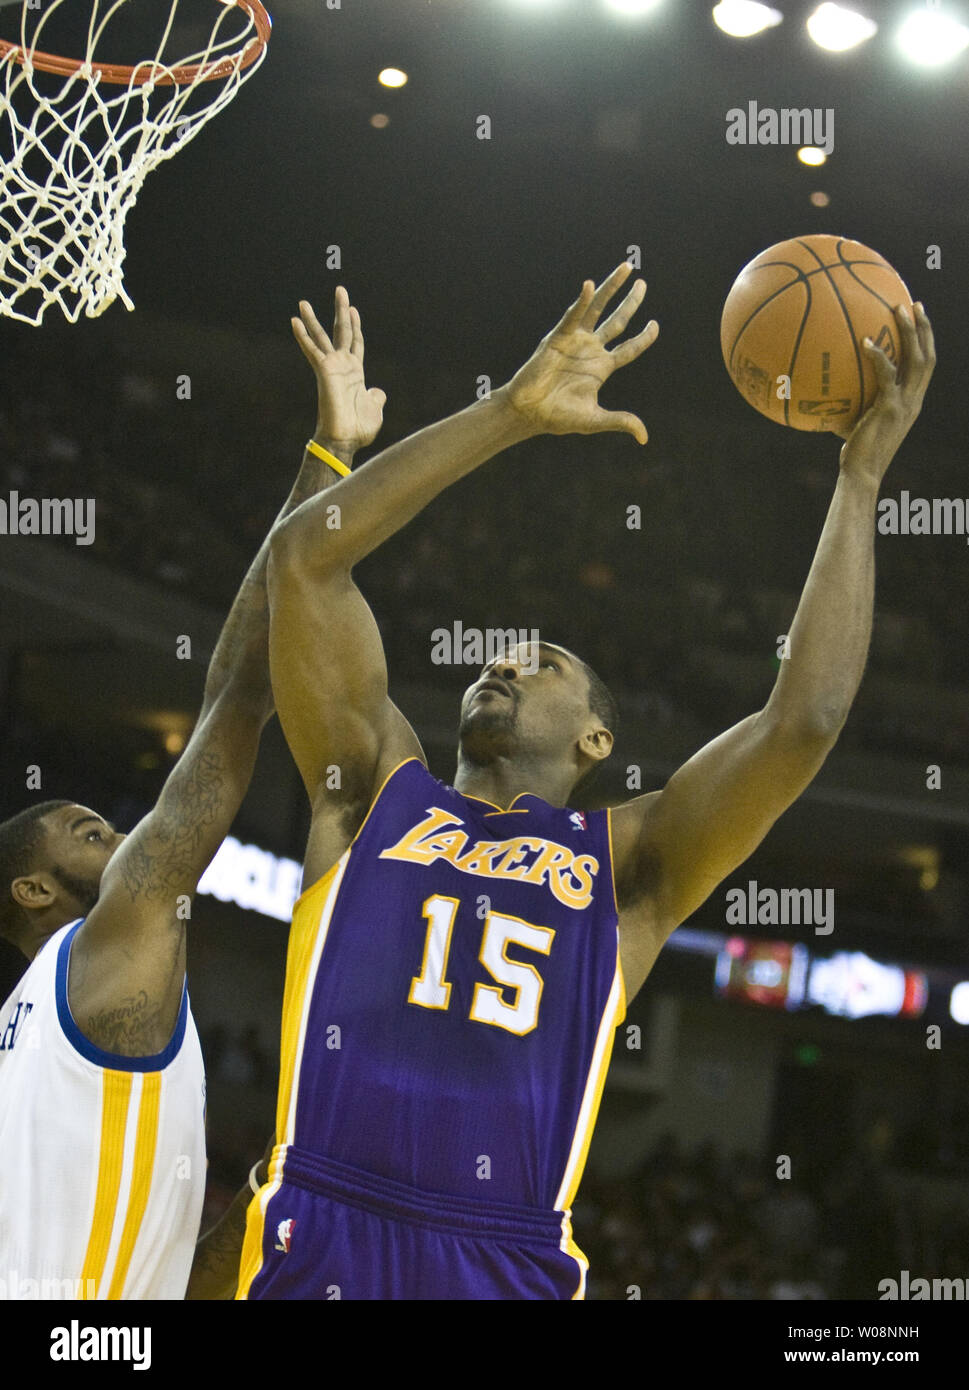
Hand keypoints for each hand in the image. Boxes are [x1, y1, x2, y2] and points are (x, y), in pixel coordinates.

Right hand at [292, 286, 386, 449]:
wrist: (345, 439)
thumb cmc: (359, 429)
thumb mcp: (375, 409)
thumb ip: (376, 397)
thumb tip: (378, 391)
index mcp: (355, 373)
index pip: (355, 343)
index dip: (355, 326)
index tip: (353, 309)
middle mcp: (342, 366)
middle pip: (341, 332)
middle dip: (340, 310)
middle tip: (340, 289)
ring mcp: (332, 367)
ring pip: (322, 337)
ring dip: (313, 319)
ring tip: (304, 302)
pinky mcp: (323, 371)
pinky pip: (312, 349)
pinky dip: (303, 336)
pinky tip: (294, 321)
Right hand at [498, 262, 658, 444]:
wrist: (529, 412)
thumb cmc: (558, 417)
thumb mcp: (594, 420)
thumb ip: (620, 421)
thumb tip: (644, 437)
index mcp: (602, 368)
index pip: (629, 348)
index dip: (644, 337)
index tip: (655, 324)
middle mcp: (591, 349)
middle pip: (617, 320)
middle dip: (631, 302)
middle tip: (642, 284)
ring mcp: (575, 341)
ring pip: (597, 309)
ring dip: (611, 289)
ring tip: (626, 269)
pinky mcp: (557, 338)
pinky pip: (572, 316)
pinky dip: (581, 301)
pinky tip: (590, 286)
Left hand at [835, 302, 935, 486]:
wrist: (861, 474)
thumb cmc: (855, 452)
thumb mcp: (858, 422)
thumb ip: (853, 402)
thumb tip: (828, 386)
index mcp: (911, 402)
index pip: (926, 367)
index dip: (925, 341)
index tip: (918, 318)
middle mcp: (914, 401)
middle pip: (928, 356)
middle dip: (923, 328)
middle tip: (913, 303)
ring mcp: (905, 404)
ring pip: (917, 360)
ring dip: (910, 332)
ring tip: (898, 308)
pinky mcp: (890, 408)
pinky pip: (888, 375)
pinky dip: (879, 355)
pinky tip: (866, 340)